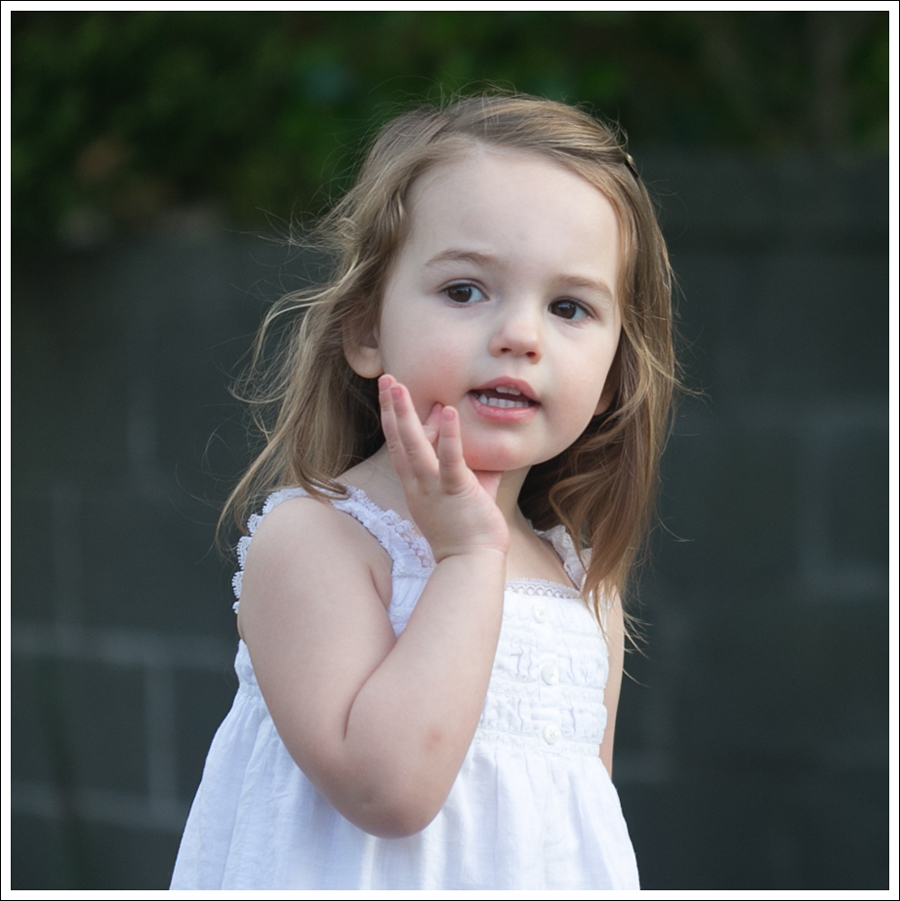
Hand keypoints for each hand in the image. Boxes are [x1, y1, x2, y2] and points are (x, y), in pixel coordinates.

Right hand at [378, 375, 509, 561]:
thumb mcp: (469, 495)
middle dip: (390, 408)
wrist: (471, 563)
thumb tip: (486, 454)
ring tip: (399, 386)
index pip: (401, 448)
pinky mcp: (455, 492)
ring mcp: (433, 488)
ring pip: (413, 446)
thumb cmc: (469, 532)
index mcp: (417, 486)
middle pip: (397, 440)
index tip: (396, 395)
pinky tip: (447, 411)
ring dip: (404, 414)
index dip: (396, 420)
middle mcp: (418, 485)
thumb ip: (474, 472)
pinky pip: (449, 460)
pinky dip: (447, 436)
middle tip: (385, 379)